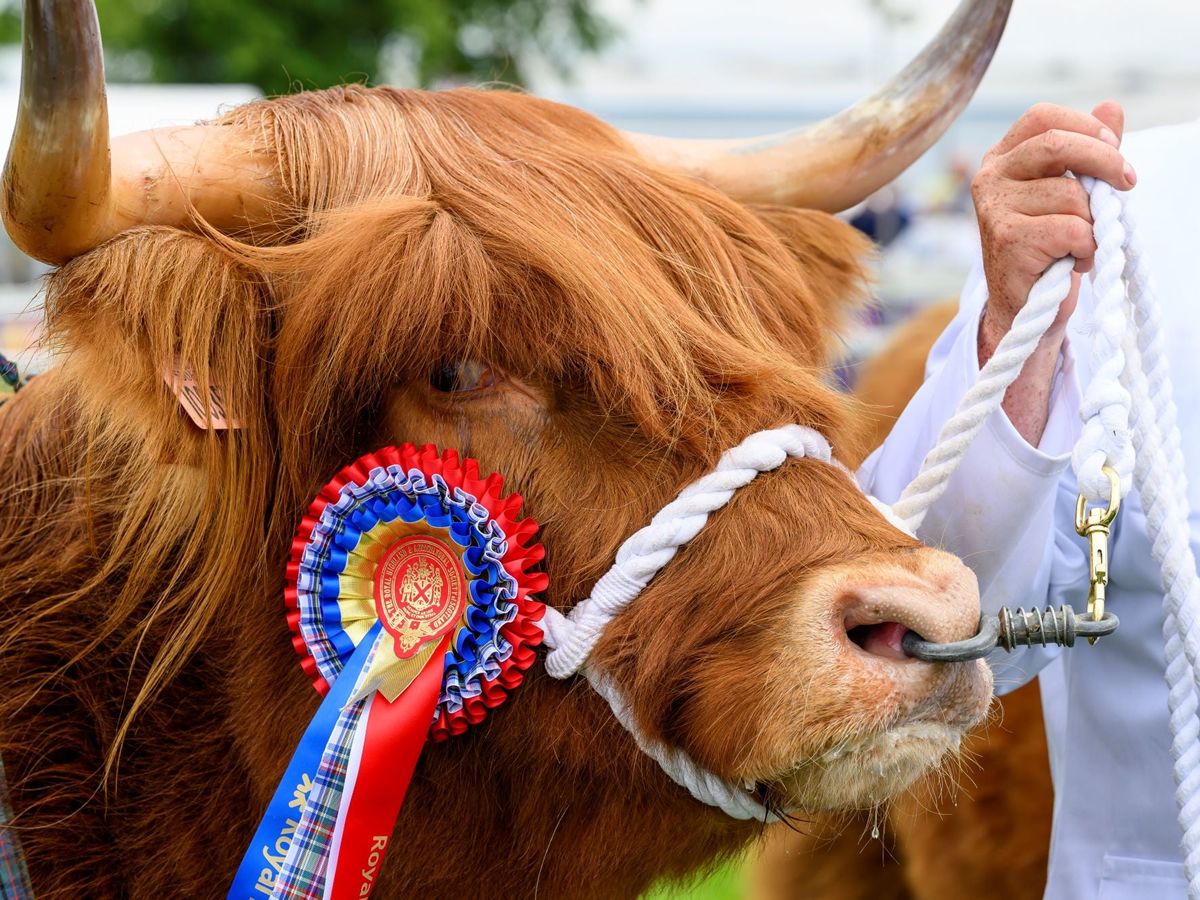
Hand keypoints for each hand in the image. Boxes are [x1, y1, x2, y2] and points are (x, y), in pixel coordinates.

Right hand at [971, 102, 1134, 443]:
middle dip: (1105, 161)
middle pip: (1056, 144)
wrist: (1023, 310)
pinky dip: (1085, 248)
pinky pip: (1071, 229)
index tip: (1115, 149)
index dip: (1084, 127)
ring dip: (1091, 224)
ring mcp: (993, 209)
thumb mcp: (1069, 193)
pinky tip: (1072, 261)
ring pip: (1071, 195)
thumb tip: (1112, 106)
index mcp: (1002, 159)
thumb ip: (1088, 151)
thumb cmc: (1047, 247)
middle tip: (1128, 184)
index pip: (1042, 117)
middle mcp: (989, 178)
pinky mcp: (1007, 239)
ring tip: (1078, 245)